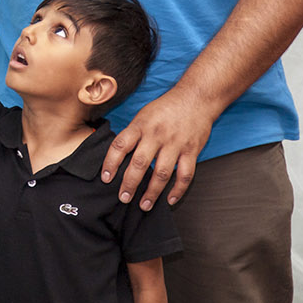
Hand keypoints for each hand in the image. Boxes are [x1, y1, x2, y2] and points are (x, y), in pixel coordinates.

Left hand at [101, 88, 213, 209]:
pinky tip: (170, 200)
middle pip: (139, 163)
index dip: (110, 163)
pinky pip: (185, 175)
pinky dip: (178, 190)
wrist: (196, 97)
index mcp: (141, 125)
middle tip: (123, 198)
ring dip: (152, 192)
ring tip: (144, 205)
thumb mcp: (144, 114)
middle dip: (130, 184)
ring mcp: (175, 143)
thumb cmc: (166, 108)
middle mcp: (157, 135)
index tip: (106, 178)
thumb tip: (118, 156)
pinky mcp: (192, 151)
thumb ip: (132, 134)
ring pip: (162, 173)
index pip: (120, 145)